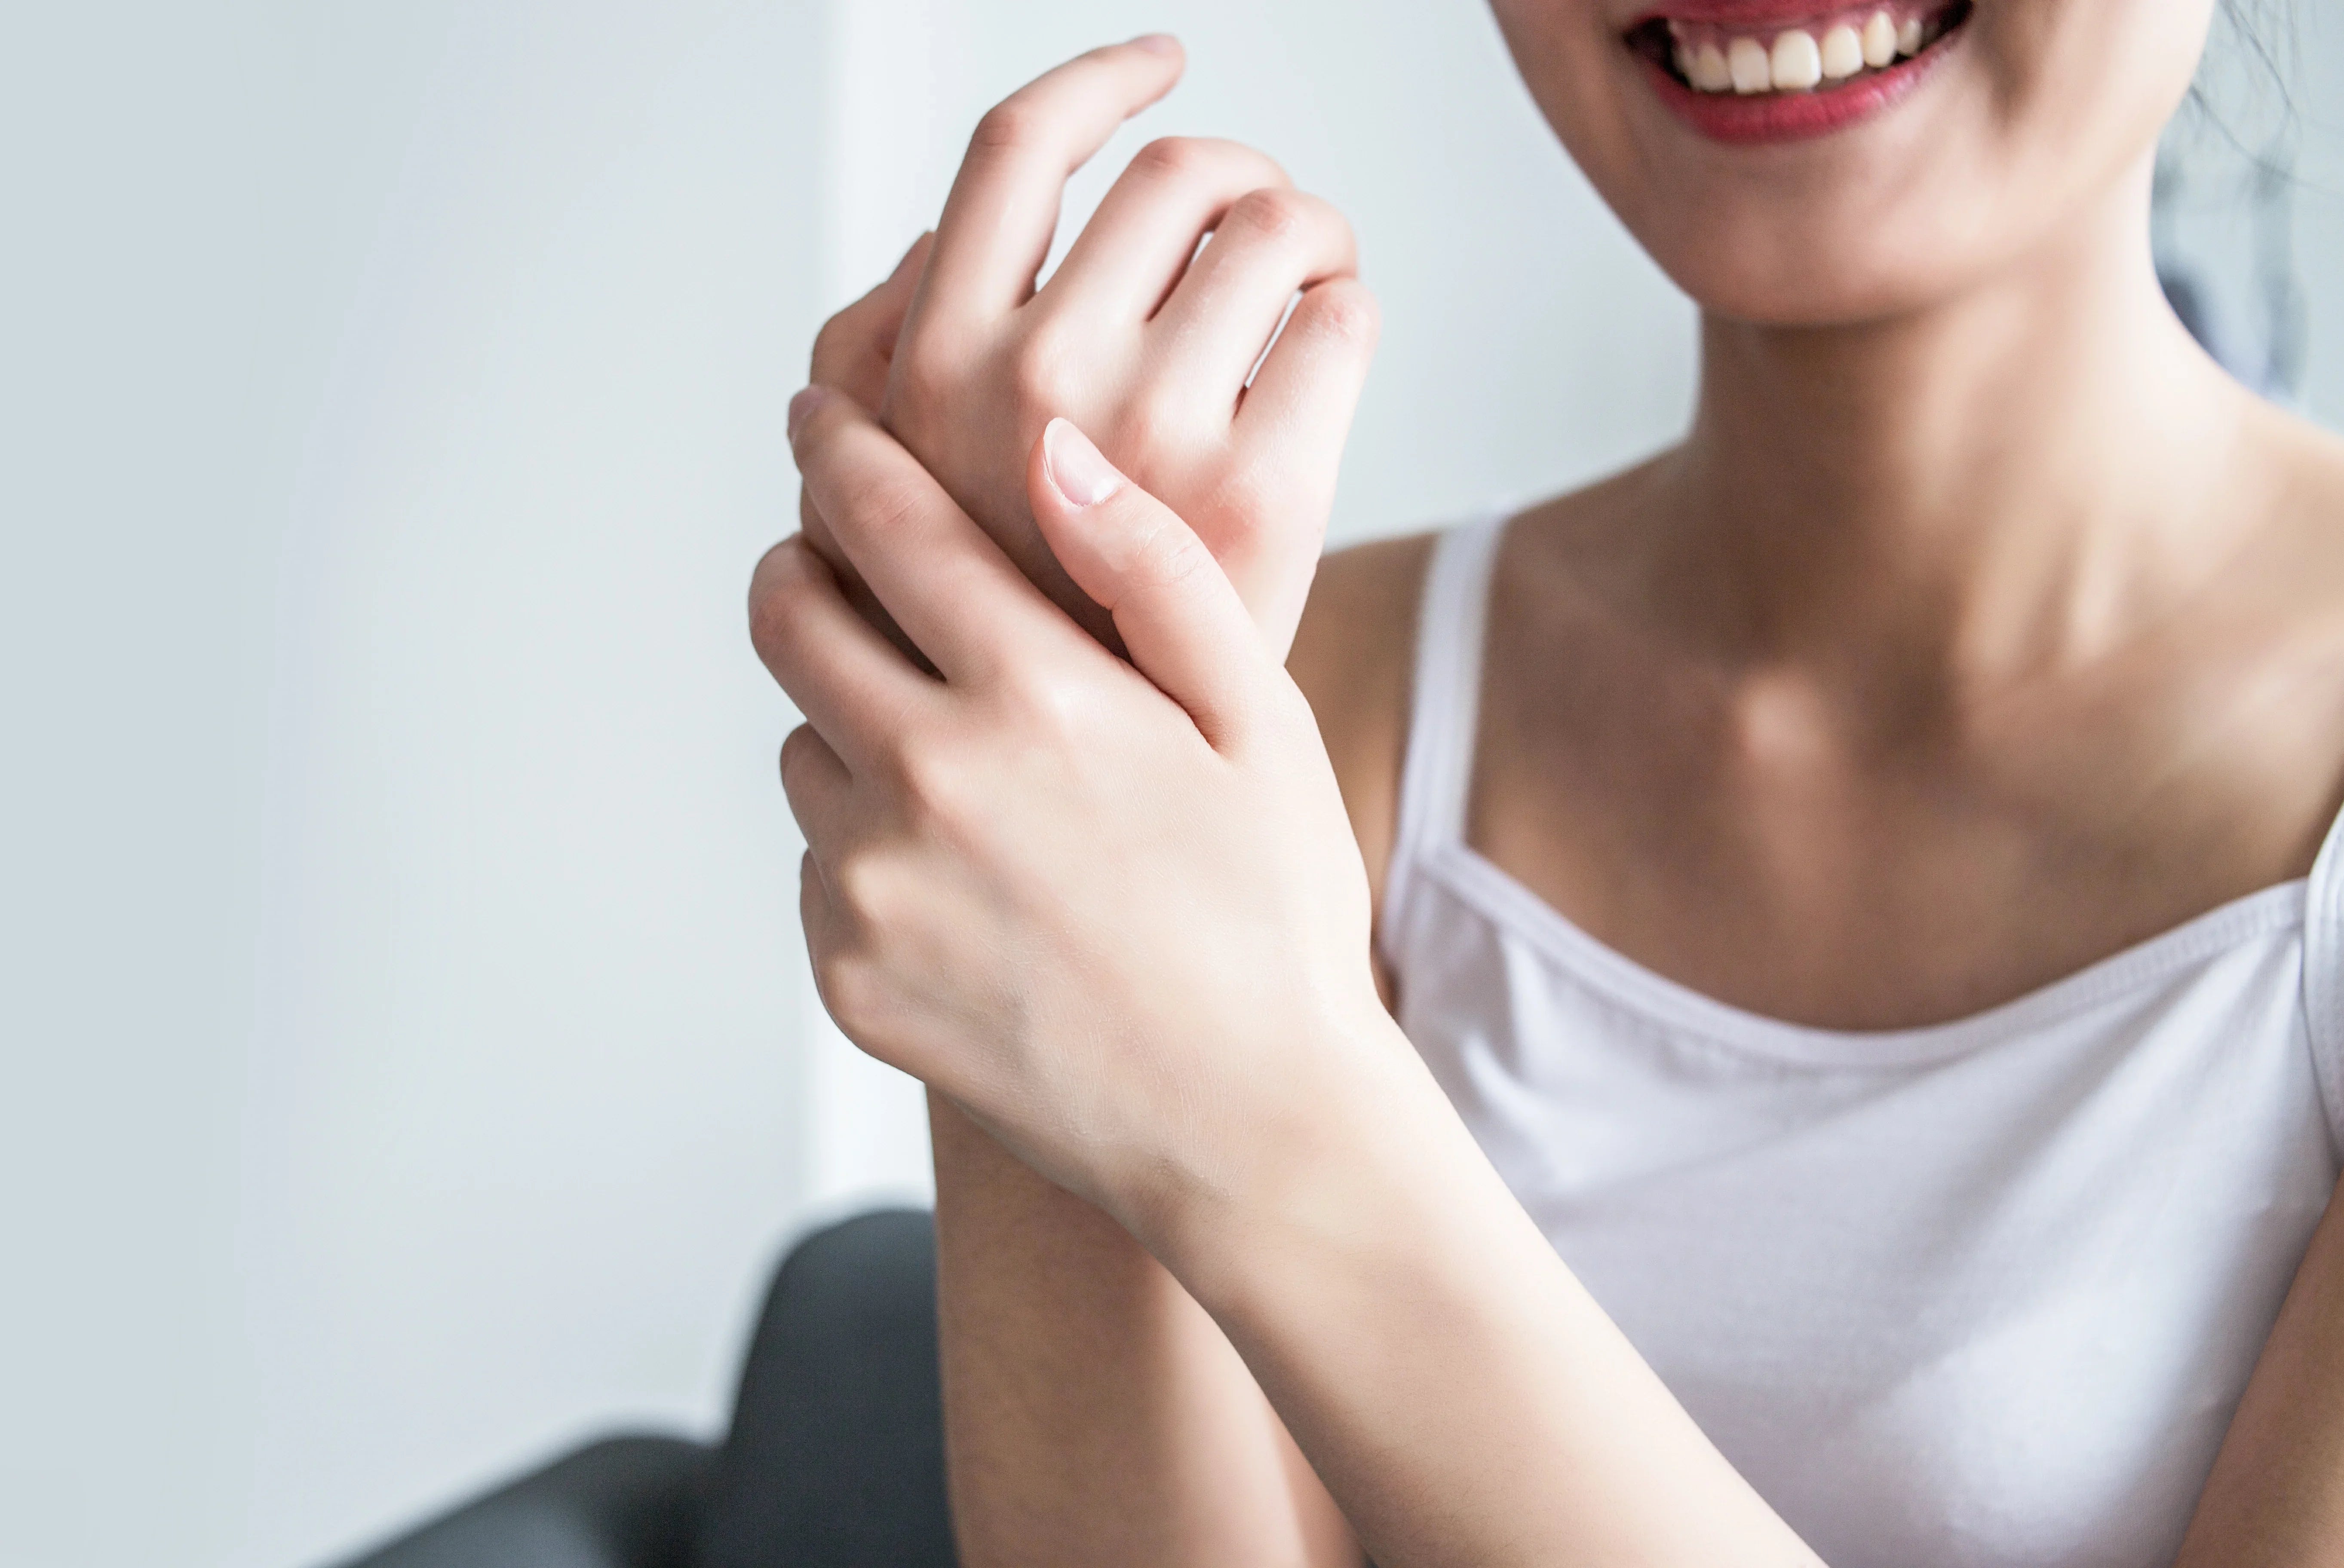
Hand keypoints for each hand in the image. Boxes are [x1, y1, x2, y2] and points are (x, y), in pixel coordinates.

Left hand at [755, 386, 1403, 1233]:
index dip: (839, 448)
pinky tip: (967, 877)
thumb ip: (1153, 570)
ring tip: (960, 764)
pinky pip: (819, 863)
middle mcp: (927, 783)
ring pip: (802, 744)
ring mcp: (872, 890)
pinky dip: (865, 843)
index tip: (819, 415)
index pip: (882, 522)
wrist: (1251, 1128)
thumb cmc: (1276, 914)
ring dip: (849, 721)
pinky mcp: (848, 978)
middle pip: (790, 617)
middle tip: (838, 558)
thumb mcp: (1258, 719)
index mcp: (1034, 696)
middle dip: (803, 565)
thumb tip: (1054, 452)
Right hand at [804, 36, 1379, 658]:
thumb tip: (938, 240)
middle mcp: (1035, 386)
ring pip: (1273, 227)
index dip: (1100, 81)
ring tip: (1305, 287)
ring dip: (1306, 234)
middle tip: (1260, 228)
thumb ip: (881, 358)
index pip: (1015, 148)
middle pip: (1176, 175)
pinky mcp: (1264, 497)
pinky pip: (1341, 323)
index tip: (1160, 63)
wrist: (1092, 801)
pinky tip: (1321, 361)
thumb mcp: (879, 490)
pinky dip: (1347, 314)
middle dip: (1236, 177)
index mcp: (934, 368)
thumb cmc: (997, 630)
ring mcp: (1152, 438)